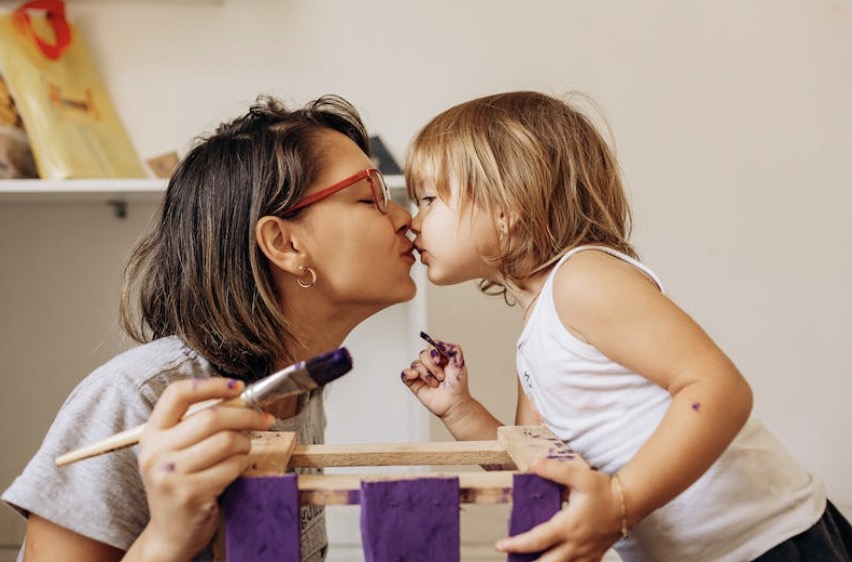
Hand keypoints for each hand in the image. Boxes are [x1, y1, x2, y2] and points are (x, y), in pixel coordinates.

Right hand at [134, 377, 273, 560]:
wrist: (170, 532)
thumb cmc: (182, 484)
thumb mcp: (177, 451)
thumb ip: (197, 424)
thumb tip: (240, 397)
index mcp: (151, 434)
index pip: (177, 393)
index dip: (212, 384)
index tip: (238, 387)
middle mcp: (155, 452)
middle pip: (211, 416)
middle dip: (246, 415)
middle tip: (263, 420)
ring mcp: (170, 474)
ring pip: (226, 441)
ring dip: (245, 443)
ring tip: (243, 449)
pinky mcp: (190, 493)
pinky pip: (232, 466)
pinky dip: (242, 464)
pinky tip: (235, 470)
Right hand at [400, 340, 470, 417]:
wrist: (454, 403)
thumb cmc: (458, 385)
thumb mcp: (460, 363)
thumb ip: (453, 348)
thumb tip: (437, 342)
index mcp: (440, 357)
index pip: (432, 346)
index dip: (434, 352)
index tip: (439, 361)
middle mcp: (430, 364)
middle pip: (423, 354)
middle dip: (432, 366)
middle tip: (441, 377)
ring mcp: (421, 373)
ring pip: (415, 364)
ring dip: (426, 374)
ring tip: (435, 384)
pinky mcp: (414, 383)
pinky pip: (404, 374)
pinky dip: (408, 373)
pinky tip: (415, 375)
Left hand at [495, 459, 623, 561]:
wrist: (630, 501)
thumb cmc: (605, 489)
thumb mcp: (579, 475)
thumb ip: (554, 470)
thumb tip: (533, 464)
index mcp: (569, 526)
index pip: (537, 539)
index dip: (517, 543)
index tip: (501, 545)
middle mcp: (576, 544)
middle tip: (511, 560)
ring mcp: (587, 553)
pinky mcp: (595, 555)